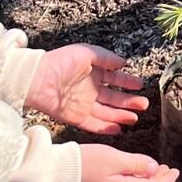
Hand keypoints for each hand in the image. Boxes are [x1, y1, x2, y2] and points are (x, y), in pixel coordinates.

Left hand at [26, 44, 148, 133]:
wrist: (37, 79)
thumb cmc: (60, 61)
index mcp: (92, 73)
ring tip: (135, 118)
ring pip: (106, 113)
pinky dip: (106, 128)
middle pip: (113, 98)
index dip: (127, 82)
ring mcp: (82, 104)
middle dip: (129, 101)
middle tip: (144, 104)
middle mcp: (89, 90)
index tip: (140, 85)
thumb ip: (106, 57)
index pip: (114, 79)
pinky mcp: (75, 117)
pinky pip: (93, 124)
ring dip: (121, 115)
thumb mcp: (86, 52)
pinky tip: (119, 129)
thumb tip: (123, 62)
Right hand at [73, 144, 179, 181]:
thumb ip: (135, 163)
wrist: (54, 174)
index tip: (175, 170)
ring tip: (151, 168)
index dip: (166, 180)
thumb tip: (153, 167)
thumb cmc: (83, 163)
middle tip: (166, 169)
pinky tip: (131, 173)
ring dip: (146, 181)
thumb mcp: (113, 158)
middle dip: (158, 181)